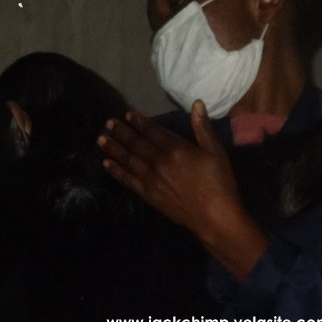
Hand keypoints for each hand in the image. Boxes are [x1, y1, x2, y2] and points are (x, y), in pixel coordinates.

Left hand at [97, 100, 268, 279]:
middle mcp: (160, 162)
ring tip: (101, 139)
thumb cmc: (219, 182)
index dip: (139, 122)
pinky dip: (117, 171)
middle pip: (137, 144)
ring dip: (114, 149)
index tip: (127, 114)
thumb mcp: (216, 152)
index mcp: (176, 149)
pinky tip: (107, 164)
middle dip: (122, 132)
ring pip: (129, 160)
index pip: (153, 131)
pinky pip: (128, 180)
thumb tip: (197, 104)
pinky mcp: (149, 195)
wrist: (214, 217)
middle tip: (108, 122)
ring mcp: (152, 180)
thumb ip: (203, 128)